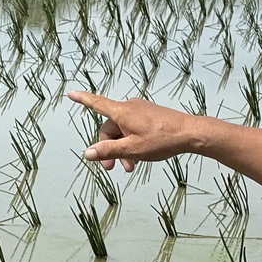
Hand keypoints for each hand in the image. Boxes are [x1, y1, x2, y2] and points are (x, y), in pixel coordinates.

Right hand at [66, 89, 213, 169]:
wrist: (190, 134)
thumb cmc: (162, 139)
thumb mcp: (132, 149)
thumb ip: (108, 151)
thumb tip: (88, 153)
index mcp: (122, 112)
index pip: (97, 103)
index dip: (83, 100)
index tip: (71, 93)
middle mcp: (130, 108)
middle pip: (110, 128)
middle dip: (110, 149)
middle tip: (113, 168)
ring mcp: (141, 111)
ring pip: (123, 131)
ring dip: (122, 149)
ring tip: (130, 167)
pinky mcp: (151, 116)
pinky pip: (134, 129)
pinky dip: (132, 143)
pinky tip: (139, 157)